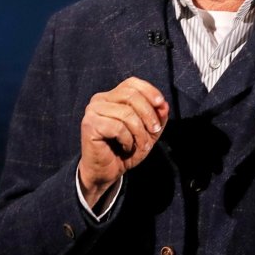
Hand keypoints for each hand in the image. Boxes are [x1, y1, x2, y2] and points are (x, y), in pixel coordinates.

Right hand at [78, 77, 169, 205]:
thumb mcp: (148, 132)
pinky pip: (117, 127)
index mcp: (112, 96)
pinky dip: (127, 139)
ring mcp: (93, 111)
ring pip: (126, 113)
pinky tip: (125, 147)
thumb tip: (164, 105)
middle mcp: (100, 99)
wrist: (106, 172)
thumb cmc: (125, 149)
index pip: (132, 83)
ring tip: (141, 145)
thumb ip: (157, 117)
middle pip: (131, 95)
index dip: (150, 91)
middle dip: (149, 114)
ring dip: (140, 132)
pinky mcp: (89, 124)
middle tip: (155, 131)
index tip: (162, 106)